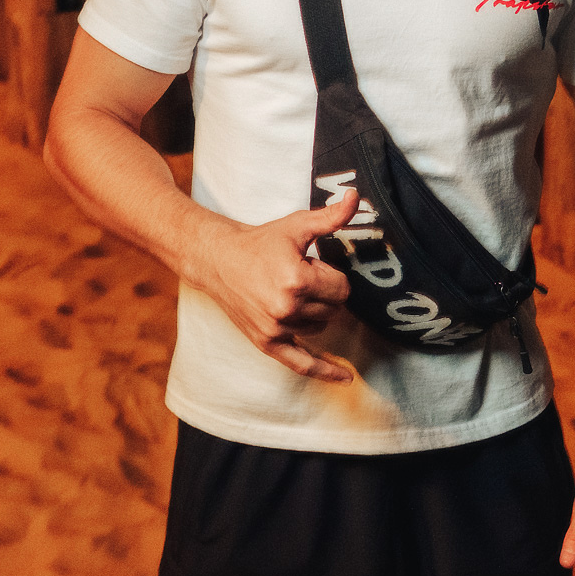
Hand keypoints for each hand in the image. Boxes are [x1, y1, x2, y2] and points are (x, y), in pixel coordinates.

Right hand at [192, 189, 359, 381]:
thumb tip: (356, 197)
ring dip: (316, 313)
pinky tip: (346, 378)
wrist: (219, 260)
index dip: (331, 273)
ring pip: (322, 329)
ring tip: (290, 292)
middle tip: (299, 276)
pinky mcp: (267, 343)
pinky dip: (325, 372)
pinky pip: (302, 364)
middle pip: (335, 309)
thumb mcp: (297, 226)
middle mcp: (286, 308)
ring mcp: (276, 329)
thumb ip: (331, 217)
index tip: (311, 264)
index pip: (342, 288)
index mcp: (296, 280)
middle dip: (324, 292)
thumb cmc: (260, 242)